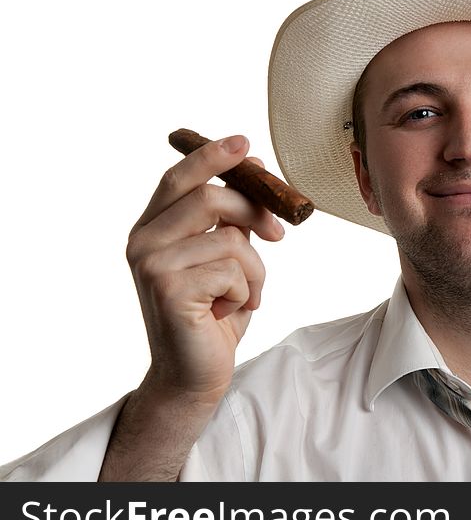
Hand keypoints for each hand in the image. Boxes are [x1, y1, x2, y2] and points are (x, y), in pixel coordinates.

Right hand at [125, 134, 283, 403]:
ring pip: (231, 239)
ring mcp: (152, 265)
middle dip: (254, 212)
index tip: (245, 143)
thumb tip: (252, 164)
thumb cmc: (213, 315)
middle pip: (209, 198)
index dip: (212, 156)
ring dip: (255, 270)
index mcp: (152, 229)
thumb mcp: (225, 259)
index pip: (179, 177)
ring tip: (246, 295)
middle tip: (278, 235)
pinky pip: (233, 271)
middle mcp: (143, 242)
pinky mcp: (170, 289)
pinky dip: (248, 292)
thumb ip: (230, 218)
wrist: (195, 376)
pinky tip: (231, 312)